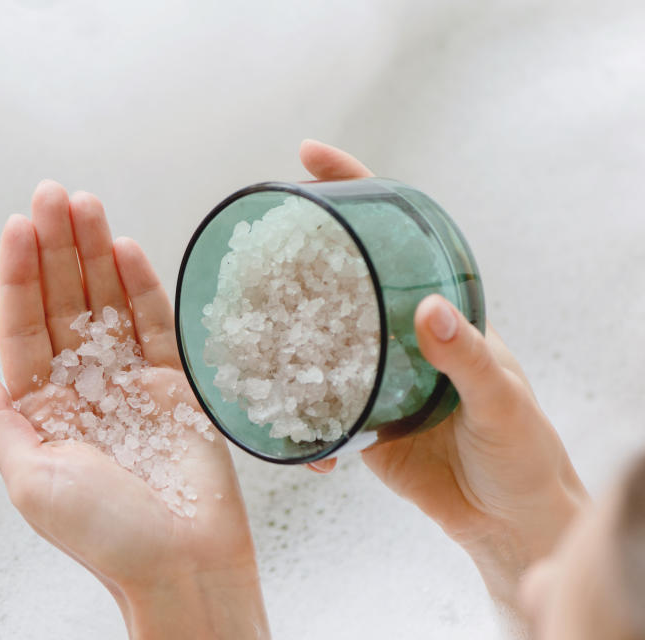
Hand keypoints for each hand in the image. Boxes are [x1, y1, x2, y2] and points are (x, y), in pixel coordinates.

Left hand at [0, 181, 268, 638]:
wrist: (183, 562)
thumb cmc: (104, 536)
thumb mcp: (30, 481)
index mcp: (41, 408)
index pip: (24, 326)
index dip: (20, 275)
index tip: (18, 225)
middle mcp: (82, 386)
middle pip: (65, 302)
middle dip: (57, 248)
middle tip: (53, 193)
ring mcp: (128, 380)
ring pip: (108, 302)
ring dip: (95, 253)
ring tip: (84, 202)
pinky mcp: (173, 383)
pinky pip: (155, 324)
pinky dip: (142, 286)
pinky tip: (126, 248)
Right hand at [299, 140, 588, 606]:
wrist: (505, 521)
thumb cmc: (520, 452)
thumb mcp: (500, 401)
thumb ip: (466, 358)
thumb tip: (430, 311)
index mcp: (437, 312)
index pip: (394, 234)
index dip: (354, 188)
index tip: (311, 156)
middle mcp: (397, 334)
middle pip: (341, 276)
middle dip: (297, 253)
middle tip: (255, 236)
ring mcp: (372, 374)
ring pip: (315, 336)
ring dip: (281, 329)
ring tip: (242, 318)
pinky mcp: (356, 418)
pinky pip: (313, 402)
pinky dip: (295, 413)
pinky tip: (284, 421)